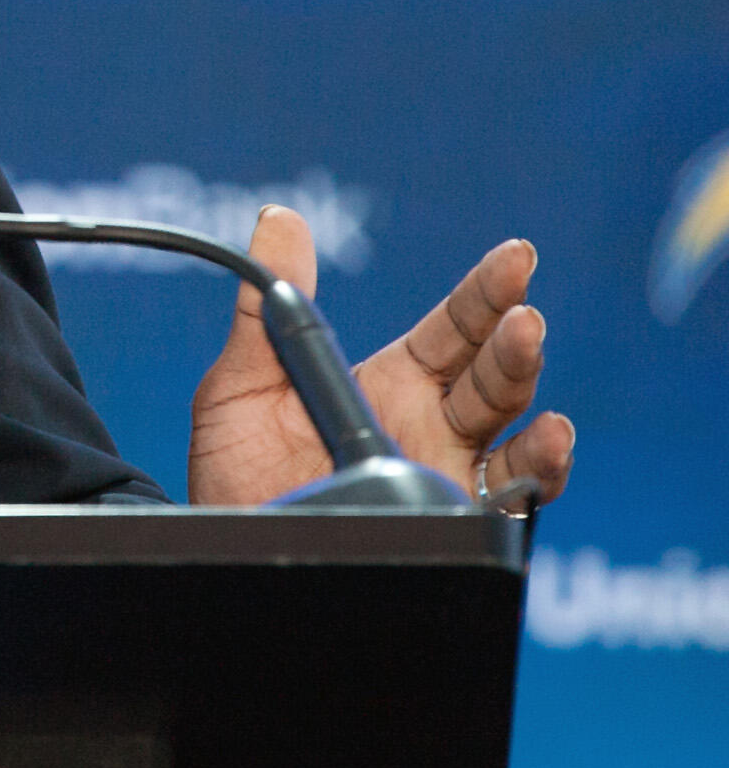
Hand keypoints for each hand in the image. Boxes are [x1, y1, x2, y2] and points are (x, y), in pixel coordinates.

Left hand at [186, 205, 574, 507]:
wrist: (223, 547)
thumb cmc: (232, 472)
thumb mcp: (241, 382)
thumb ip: (268, 307)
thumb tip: (280, 219)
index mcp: (388, 384)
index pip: (453, 330)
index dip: (486, 294)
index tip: (517, 257)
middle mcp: (429, 427)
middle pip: (491, 376)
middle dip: (511, 342)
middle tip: (522, 315)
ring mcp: (444, 478)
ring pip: (511, 433)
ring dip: (527, 394)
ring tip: (529, 355)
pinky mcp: (447, 526)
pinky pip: (509, 504)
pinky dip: (537, 474)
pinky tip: (544, 447)